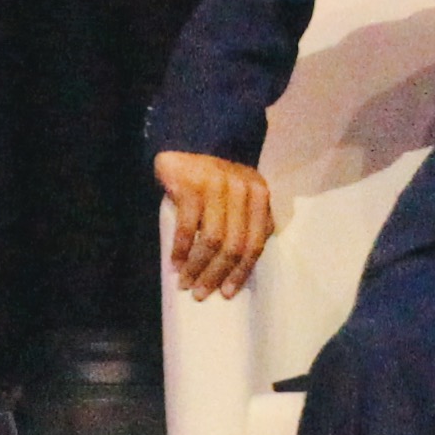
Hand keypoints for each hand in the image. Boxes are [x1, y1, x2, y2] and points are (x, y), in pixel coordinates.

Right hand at [156, 152, 278, 300]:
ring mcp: (216, 186)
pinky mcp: (190, 185)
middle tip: (201, 293)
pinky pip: (187, 226)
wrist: (188, 141)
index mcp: (259, 195)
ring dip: (197, 266)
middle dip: (216, 274)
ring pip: (211, 239)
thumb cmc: (216, 179)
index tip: (226, 292)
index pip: (255, 243)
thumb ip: (249, 220)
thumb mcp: (241, 194)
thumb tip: (244, 265)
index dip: (241, 272)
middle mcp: (242, 189)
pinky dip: (181, 248)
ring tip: (186, 282)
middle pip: (233, 245)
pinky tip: (175, 262)